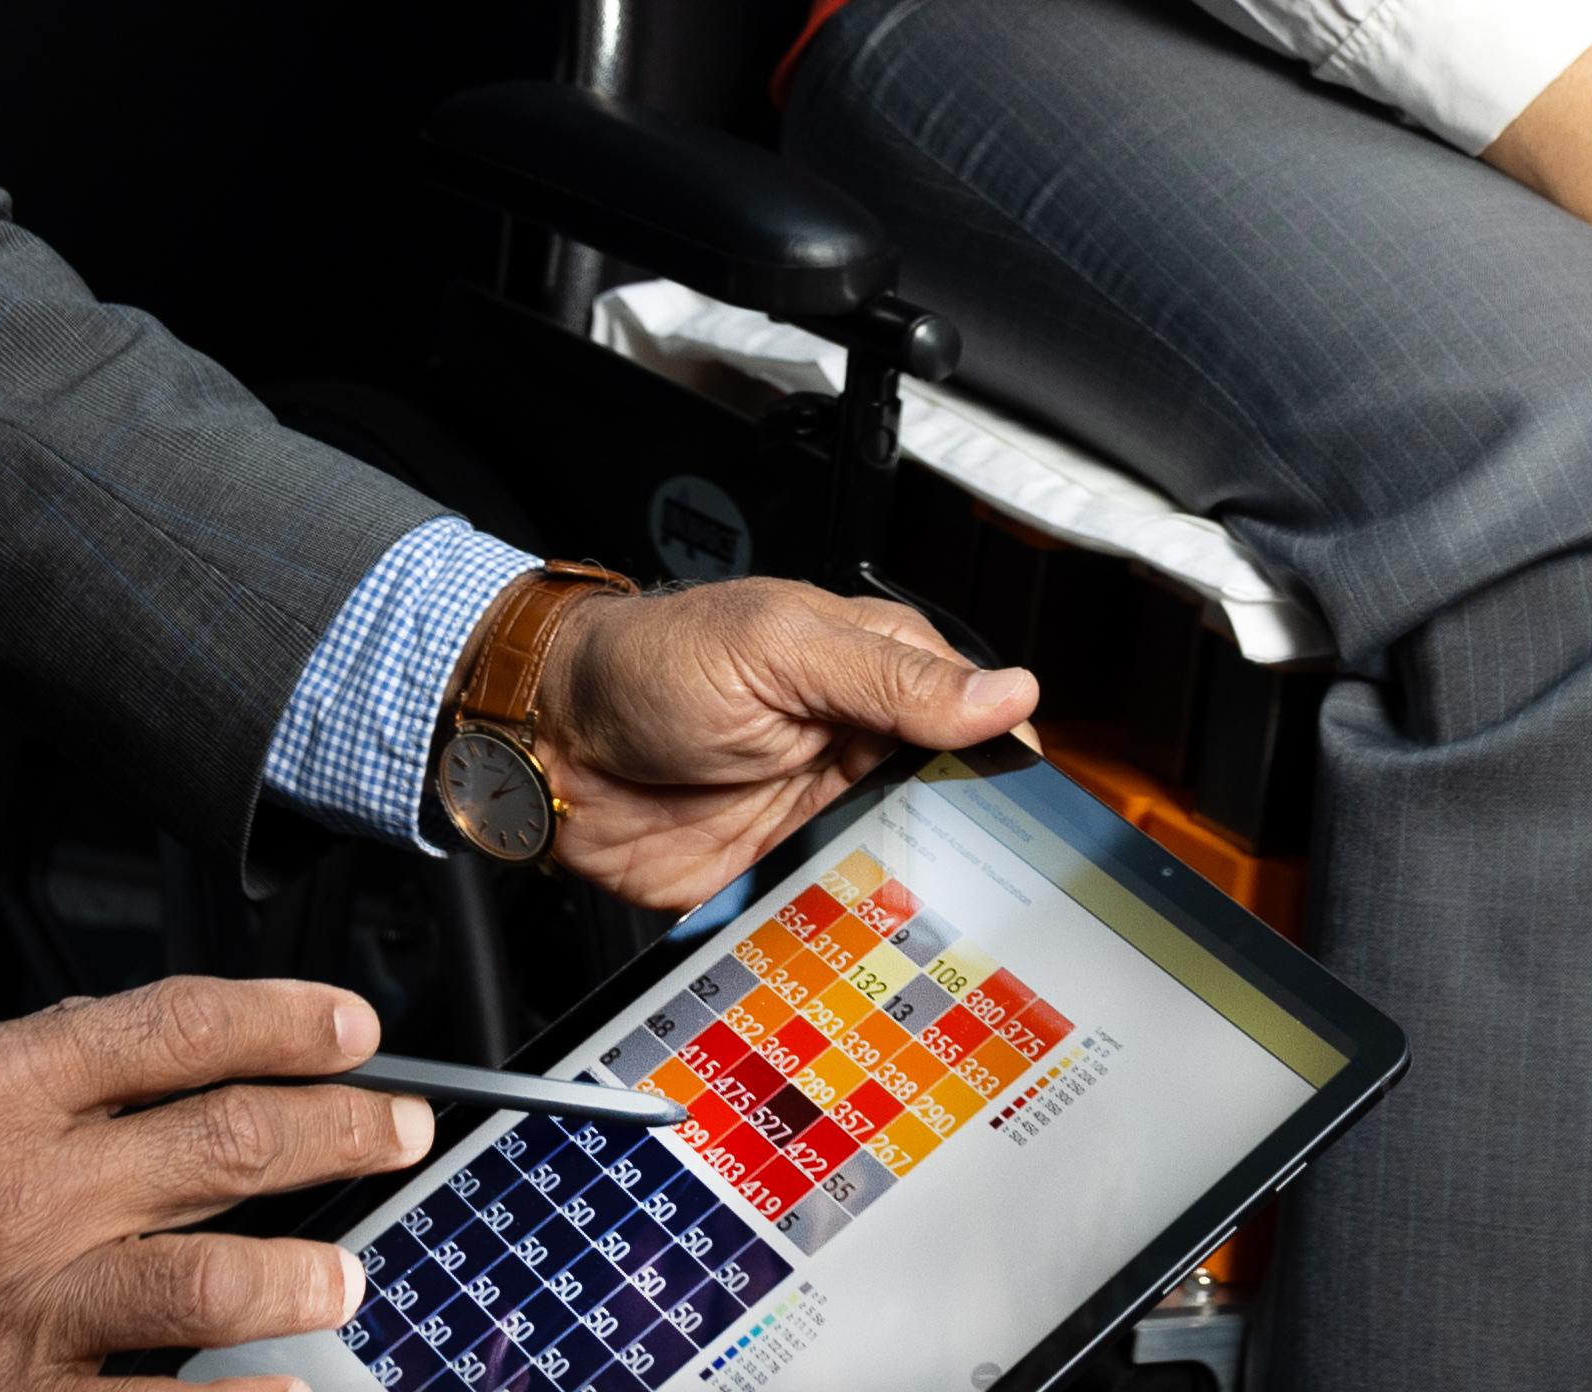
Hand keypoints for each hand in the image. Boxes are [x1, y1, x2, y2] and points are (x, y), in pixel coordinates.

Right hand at [0, 976, 431, 1388]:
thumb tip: (137, 1058)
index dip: (280, 1021)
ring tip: (353, 1272)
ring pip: (211, 1285)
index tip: (350, 1024)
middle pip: (222, 1147)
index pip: (175, 1032)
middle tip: (400, 1126)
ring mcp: (22, 1310)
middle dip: (335, 1132)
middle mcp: (25, 1193)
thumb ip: (24, 1066)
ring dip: (304, 1274)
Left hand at [528, 578, 1040, 906]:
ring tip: (967, 919)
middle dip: (984, 831)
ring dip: (933, 880)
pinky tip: (894, 941)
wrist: (549, 744)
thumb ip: (890, 679)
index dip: (1009, 753)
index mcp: (870, 667)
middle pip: (954, 792)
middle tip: (1017, 874)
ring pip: (912, 853)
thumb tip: (1006, 693)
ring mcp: (823, 808)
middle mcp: (856, 740)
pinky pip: (849, 902)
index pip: (974, 709)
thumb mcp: (779, 650)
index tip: (1042, 800)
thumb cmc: (646, 664)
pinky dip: (872, 922)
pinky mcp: (786, 869)